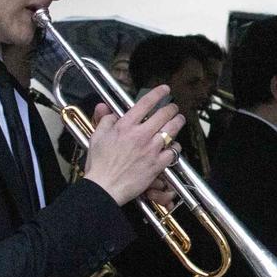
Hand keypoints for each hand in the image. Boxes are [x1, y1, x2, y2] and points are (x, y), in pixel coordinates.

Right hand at [83, 86, 184, 205]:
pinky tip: (174, 146)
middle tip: (174, 108)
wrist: (105, 187)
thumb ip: (104, 120)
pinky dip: (175, 148)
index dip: (158, 93)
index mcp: (126, 126)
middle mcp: (141, 134)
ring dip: (178, 122)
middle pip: (164, 114)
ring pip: (172, 130)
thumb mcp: (96, 136)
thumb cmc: (100, 164)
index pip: (146, 103)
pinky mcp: (157, 164)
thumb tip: (105, 108)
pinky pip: (173, 152)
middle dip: (172, 108)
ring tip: (179, 120)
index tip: (164, 90)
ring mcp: (151, 149)